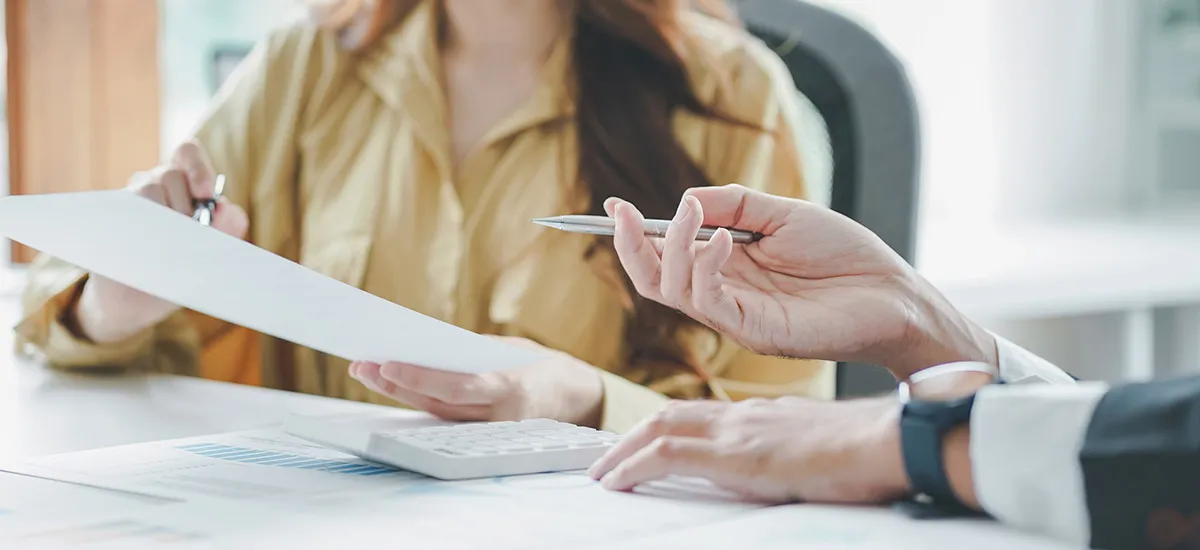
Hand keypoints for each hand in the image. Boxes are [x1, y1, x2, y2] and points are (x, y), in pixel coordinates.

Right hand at [71, 140, 248, 342]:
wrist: (137, 301)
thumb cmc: (181, 269)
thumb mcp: (212, 250)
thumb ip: (227, 227)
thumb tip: (225, 210)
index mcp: (182, 186)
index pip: (186, 153)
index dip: (197, 166)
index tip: (205, 193)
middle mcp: (153, 185)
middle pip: (169, 174)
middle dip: (184, 204)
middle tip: (187, 233)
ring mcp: (128, 200)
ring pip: (147, 189)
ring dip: (164, 219)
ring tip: (165, 246)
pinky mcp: (107, 216)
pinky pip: (121, 207)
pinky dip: (138, 227)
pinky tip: (143, 248)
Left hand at [348, 337, 604, 426]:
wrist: (573, 395)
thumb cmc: (536, 365)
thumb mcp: (511, 350)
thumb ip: (473, 354)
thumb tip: (424, 347)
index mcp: (510, 387)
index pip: (456, 386)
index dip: (419, 378)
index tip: (387, 363)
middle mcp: (498, 416)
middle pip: (437, 402)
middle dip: (397, 384)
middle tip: (363, 365)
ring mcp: (489, 430)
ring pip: (435, 412)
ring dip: (399, 392)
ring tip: (368, 372)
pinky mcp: (483, 435)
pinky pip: (445, 418)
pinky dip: (419, 400)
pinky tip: (394, 386)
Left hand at [587, 396, 908, 503]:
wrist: (889, 441)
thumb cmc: (872, 450)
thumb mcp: (822, 449)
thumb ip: (796, 452)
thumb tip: (788, 468)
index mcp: (765, 415)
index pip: (703, 414)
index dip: (669, 427)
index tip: (646, 445)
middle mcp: (745, 415)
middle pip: (673, 415)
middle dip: (634, 436)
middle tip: (608, 460)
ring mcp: (738, 430)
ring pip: (661, 428)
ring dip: (624, 450)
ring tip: (601, 472)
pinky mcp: (735, 455)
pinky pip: (668, 455)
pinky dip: (634, 466)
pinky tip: (615, 482)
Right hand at [605, 184, 995, 378]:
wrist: (891, 292)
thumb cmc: (844, 254)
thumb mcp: (782, 213)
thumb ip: (732, 204)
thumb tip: (682, 201)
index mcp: (726, 266)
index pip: (665, 254)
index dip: (634, 233)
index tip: (611, 205)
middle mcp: (723, 293)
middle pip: (654, 278)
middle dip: (630, 246)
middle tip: (621, 213)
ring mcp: (735, 315)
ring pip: (672, 292)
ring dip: (670, 249)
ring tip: (691, 215)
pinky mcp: (754, 332)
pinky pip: (710, 303)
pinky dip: (705, 269)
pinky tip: (724, 240)